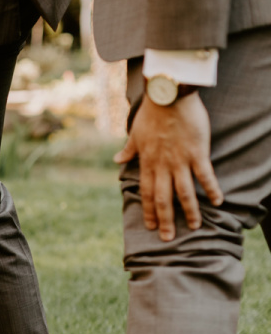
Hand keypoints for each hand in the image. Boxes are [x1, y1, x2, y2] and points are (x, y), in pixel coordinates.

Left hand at [114, 92, 223, 241]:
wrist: (168, 96)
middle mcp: (163, 166)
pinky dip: (211, 189)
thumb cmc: (152, 113)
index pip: (146, 193)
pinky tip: (217, 201)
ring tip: (193, 226)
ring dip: (189, 211)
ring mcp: (180, 161)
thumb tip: (117, 160)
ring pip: (184, 192)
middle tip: (168, 238)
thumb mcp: (135, 134)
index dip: (148, 211)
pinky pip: (205, 175)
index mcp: (147, 163)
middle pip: (163, 199)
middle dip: (165, 220)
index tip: (150, 226)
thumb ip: (128, 150)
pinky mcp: (197, 152)